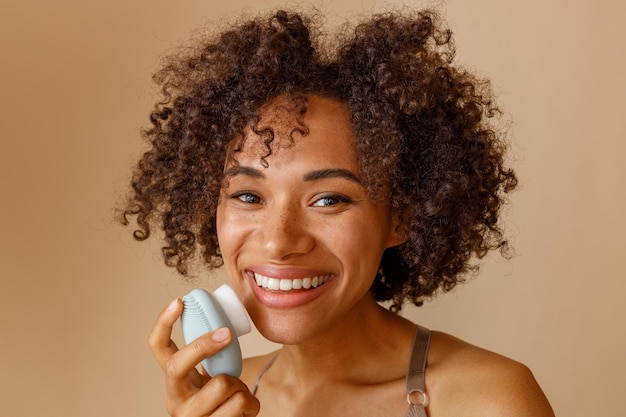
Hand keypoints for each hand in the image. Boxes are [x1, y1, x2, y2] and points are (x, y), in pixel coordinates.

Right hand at [148, 298, 260, 416]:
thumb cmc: (226, 401)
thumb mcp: (215, 376)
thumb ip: (215, 356)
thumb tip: (227, 322)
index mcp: (176, 380)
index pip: (158, 349)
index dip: (163, 323)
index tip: (179, 301)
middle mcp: (175, 400)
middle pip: (176, 366)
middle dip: (202, 346)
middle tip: (227, 333)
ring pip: (221, 384)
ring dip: (240, 385)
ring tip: (239, 394)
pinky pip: (239, 404)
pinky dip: (252, 404)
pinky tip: (246, 411)